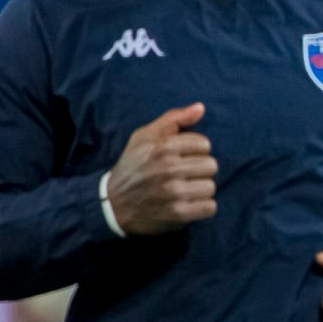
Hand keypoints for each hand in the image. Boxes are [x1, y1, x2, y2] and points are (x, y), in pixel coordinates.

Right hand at [104, 104, 217, 234]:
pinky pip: (209, 207)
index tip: (182, 158)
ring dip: (200, 190)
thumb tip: (201, 108)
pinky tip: (189, 204)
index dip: (195, 151)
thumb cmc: (133, 165)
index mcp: (162, 147)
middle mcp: (167, 168)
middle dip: (199, 171)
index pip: (204, 144)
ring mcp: (172, 192)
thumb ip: (173, 119)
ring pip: (211, 187)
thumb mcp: (144, 136)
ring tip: (185, 190)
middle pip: (211, 166)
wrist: (111, 203)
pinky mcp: (176, 213)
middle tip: (183, 175)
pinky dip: (202, 207)